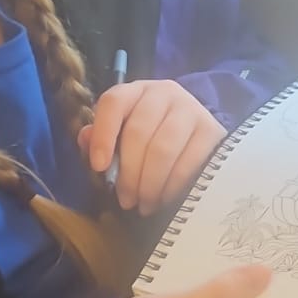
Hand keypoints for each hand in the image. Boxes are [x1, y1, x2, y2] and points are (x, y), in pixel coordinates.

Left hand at [79, 80, 225, 214]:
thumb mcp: (123, 133)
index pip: (113, 102)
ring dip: (150, 183)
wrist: (197, 134)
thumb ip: (100, 137)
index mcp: (135, 91)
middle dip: (128, 173)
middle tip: (125, 200)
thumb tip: (85, 139)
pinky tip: (165, 200)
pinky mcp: (211, 130)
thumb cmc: (151, 137)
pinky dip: (173, 186)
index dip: (103, 135)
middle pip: (138, 131)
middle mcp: (163, 93)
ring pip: (163, 149)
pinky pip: (189, 162)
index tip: (99, 167)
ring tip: (144, 205)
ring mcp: (190, 109)